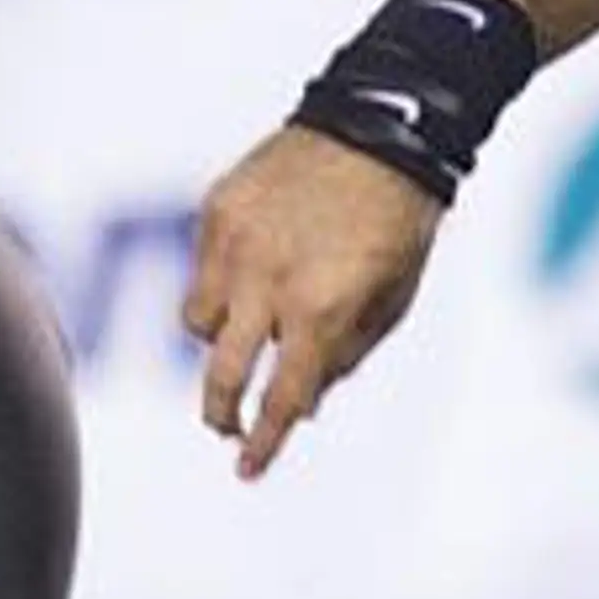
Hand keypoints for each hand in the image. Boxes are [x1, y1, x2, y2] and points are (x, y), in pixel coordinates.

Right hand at [182, 125, 442, 479]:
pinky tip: (256, 267)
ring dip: (223, 340)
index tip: (248, 471)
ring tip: (256, 325)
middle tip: (227, 428)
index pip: (282, 395)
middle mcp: (269, 280)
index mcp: (323, 306)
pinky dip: (222, 284)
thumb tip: (303, 403)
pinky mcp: (217, 211)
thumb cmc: (400, 217)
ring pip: (199, 325)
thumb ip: (348, 351)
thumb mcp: (395, 293)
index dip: (264, 441)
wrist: (384, 126)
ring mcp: (235, 244)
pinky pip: (201, 271)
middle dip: (221, 413)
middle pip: (220, 374)